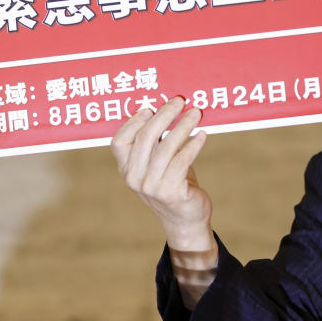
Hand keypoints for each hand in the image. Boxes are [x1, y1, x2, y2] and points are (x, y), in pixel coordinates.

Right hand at [111, 96, 215, 252]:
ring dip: (183, 125)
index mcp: (126, 169)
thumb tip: (167, 108)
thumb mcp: (158, 163)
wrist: (185, 219)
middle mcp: (134, 178)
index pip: (119, 141)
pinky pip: (182, 160)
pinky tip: (202, 135)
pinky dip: (193, 144)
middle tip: (180, 101)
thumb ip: (156, 142)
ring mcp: (151, 187)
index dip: (133, 121)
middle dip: (164, 115)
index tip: (151, 107)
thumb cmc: (173, 183)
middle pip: (145, 137)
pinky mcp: (170, 192)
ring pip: (166, 146)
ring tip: (196, 113)